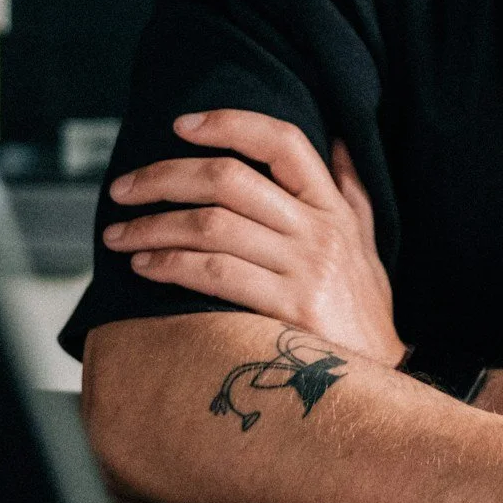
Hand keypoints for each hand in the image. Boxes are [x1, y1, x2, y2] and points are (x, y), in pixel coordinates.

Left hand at [104, 109, 401, 366]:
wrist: (383, 379)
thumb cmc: (364, 309)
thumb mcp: (367, 241)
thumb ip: (349, 189)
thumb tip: (334, 139)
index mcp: (332, 207)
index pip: (282, 142)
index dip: (230, 124)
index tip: (181, 126)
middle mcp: (319, 230)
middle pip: (229, 180)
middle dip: (164, 177)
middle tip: (122, 189)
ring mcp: (305, 269)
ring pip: (211, 226)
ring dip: (153, 226)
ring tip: (119, 235)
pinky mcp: (289, 309)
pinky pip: (215, 274)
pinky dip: (171, 265)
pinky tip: (145, 266)